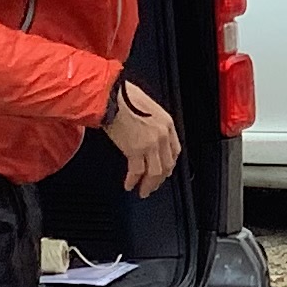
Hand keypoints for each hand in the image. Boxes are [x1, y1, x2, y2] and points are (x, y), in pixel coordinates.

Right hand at [103, 78, 179, 195]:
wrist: (111, 96)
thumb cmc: (123, 97)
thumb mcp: (147, 108)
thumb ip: (151, 123)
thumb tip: (146, 134)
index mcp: (167, 123)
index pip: (174, 151)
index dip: (169, 164)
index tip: (164, 171)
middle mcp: (162, 134)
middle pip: (167, 164)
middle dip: (160, 179)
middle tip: (153, 185)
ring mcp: (150, 143)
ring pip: (155, 172)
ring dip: (149, 184)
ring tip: (143, 190)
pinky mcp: (135, 149)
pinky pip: (137, 172)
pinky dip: (133, 181)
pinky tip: (129, 184)